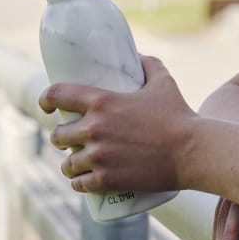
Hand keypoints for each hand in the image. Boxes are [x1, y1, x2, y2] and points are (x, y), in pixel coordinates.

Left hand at [40, 56, 194, 194]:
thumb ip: (149, 65)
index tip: (46, 106)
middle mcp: (93, 129)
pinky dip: (79, 182)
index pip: (57, 95)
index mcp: (102, 102)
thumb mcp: (164, 83)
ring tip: (78, 162)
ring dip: (70, 162)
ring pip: (66, 163)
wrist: (192, 150)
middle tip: (73, 138)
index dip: (46, 100)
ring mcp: (98, 157)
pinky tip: (82, 180)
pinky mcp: (105, 180)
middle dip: (62, 137)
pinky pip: (78, 184)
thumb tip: (138, 56)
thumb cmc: (178, 115)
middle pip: (57, 135)